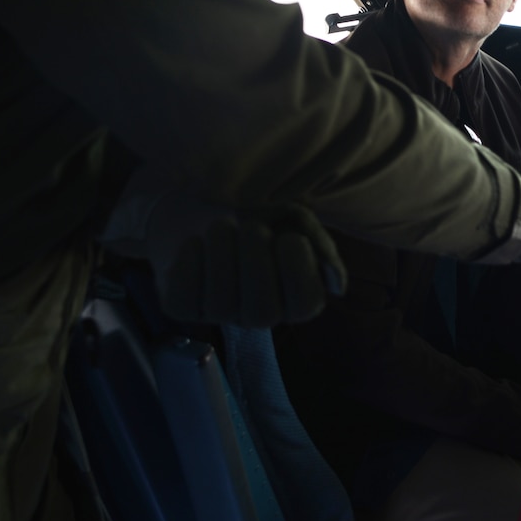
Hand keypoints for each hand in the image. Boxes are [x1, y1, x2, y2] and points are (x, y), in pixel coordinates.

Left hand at [100, 181, 346, 327]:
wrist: (203, 205)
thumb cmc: (257, 214)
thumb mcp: (295, 220)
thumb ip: (319, 247)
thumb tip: (336, 286)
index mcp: (293, 296)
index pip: (305, 304)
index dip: (297, 268)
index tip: (286, 237)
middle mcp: (259, 314)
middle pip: (263, 312)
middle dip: (256, 260)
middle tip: (250, 227)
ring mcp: (221, 314)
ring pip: (222, 306)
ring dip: (221, 255)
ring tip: (221, 227)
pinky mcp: (185, 307)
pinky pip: (185, 301)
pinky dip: (189, 266)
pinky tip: (196, 245)